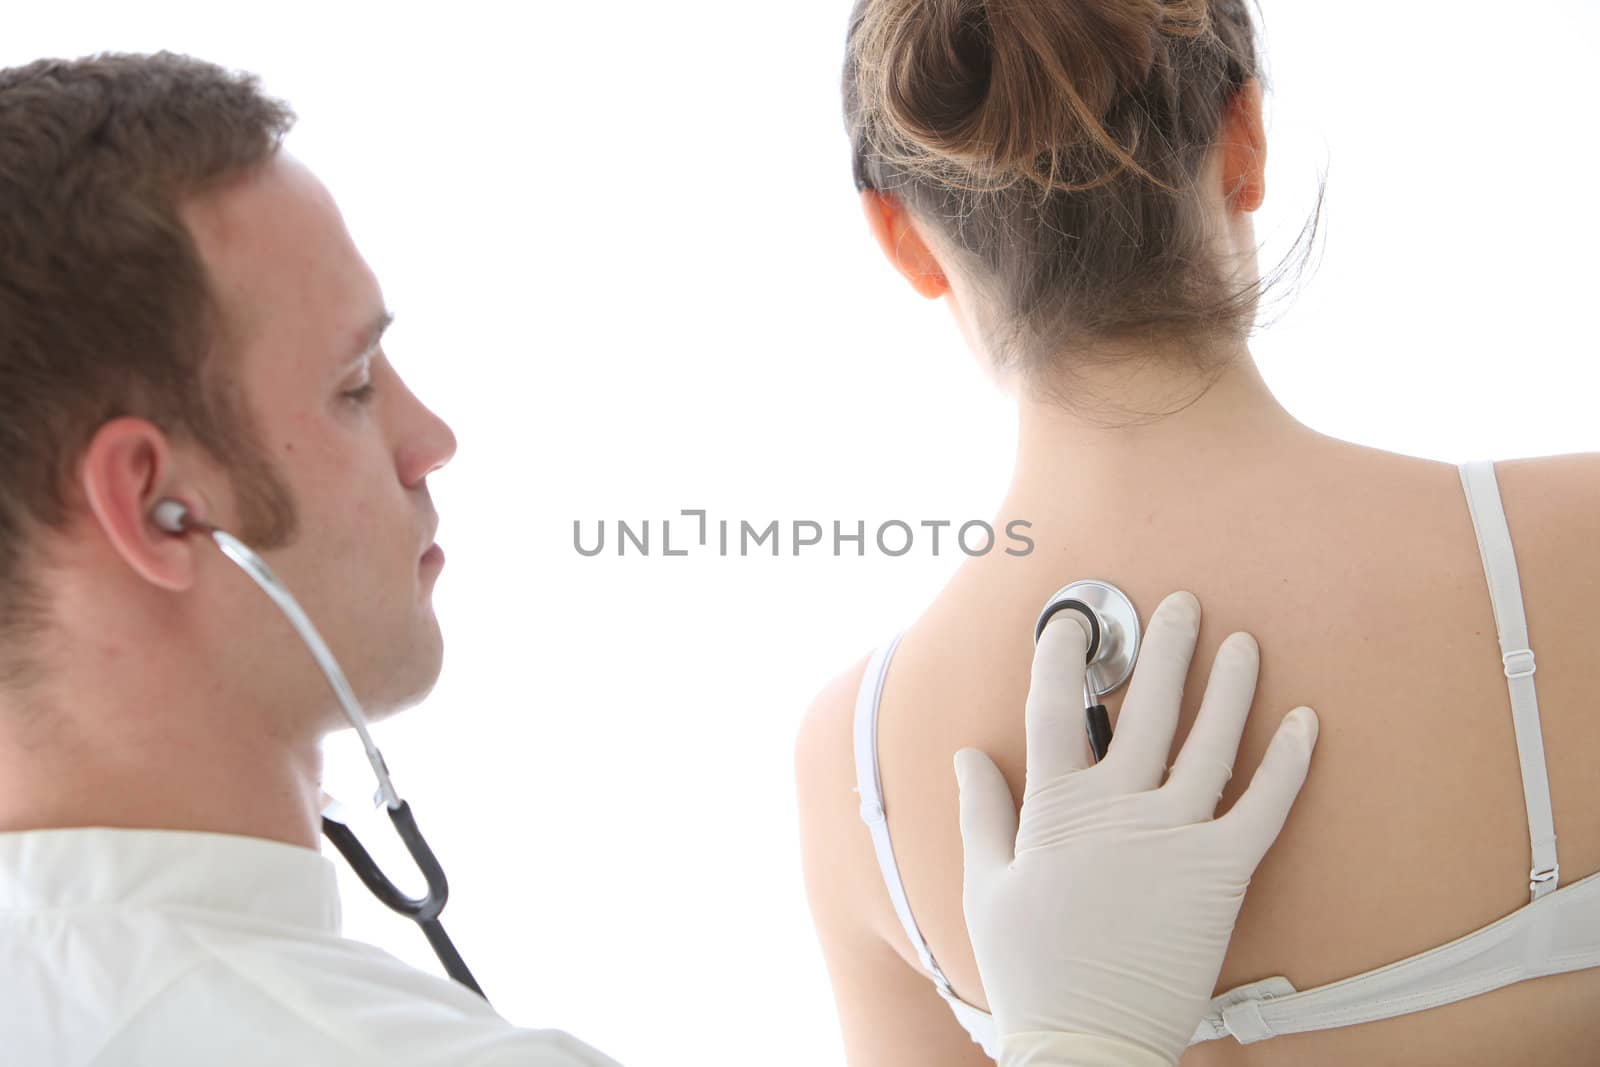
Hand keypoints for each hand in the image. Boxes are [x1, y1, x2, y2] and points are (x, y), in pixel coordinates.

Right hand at [955, 590, 1318, 1066]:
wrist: (1087, 1040)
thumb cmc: (1030, 968)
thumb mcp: (986, 885)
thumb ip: (980, 812)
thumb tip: (968, 754)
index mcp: (1056, 809)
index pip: (1054, 708)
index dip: (1062, 655)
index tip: (1073, 619)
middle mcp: (1119, 809)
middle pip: (1146, 706)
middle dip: (1164, 646)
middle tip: (1182, 603)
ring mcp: (1175, 837)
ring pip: (1211, 741)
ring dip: (1230, 685)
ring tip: (1243, 641)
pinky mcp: (1222, 872)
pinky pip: (1265, 806)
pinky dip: (1289, 762)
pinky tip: (1306, 721)